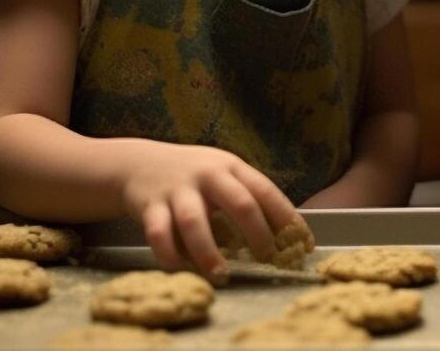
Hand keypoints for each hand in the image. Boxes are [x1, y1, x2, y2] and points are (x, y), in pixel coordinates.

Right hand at [116, 141, 304, 280]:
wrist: (138, 164)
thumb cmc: (193, 178)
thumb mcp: (223, 175)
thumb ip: (247, 198)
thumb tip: (285, 236)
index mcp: (231, 167)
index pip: (266, 191)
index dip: (286, 217)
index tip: (301, 243)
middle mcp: (207, 175)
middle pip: (240, 203)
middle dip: (258, 234)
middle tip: (266, 259)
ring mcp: (177, 190)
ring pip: (195, 222)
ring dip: (210, 253)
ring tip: (222, 276)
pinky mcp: (150, 206)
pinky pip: (159, 235)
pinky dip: (170, 255)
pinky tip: (181, 269)